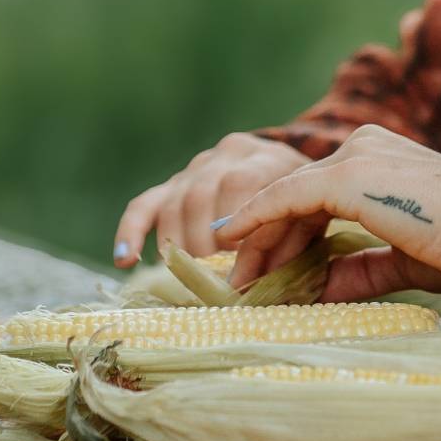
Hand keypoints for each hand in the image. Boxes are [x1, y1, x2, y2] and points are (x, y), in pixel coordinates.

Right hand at [111, 133, 312, 267]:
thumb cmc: (309, 208)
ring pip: (175, 202)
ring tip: (192, 278)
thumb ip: (297, 241)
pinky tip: (125, 260)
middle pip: (202, 194)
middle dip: (205, 243)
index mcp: (266, 157)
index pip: (240, 184)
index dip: (234, 224)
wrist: (296, 175)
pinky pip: (145, 205)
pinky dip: (131, 232)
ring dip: (181, 246)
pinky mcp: (174, 185)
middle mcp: (226, 156)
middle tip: (214, 279)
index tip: (237, 262)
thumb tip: (266, 284)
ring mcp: (197, 168)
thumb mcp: (314, 218)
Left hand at [214, 123, 440, 300]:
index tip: (260, 269)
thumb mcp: (401, 260)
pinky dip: (257, 220)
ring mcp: (355, 157)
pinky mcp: (347, 176)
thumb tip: (313, 289)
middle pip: (296, 195)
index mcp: (380, 158)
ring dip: (258, 239)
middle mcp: (363, 147)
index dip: (284, 233)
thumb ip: (357, 269)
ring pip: (287, 197)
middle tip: (240, 282)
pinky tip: (233, 240)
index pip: (317, 196)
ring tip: (240, 279)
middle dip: (266, 240)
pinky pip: (288, 198)